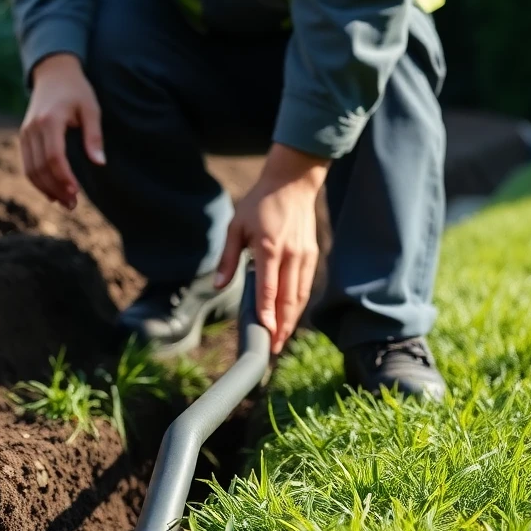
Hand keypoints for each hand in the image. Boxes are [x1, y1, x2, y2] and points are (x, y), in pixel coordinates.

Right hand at [19, 54, 106, 208]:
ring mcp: (25, 133)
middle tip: (73, 205)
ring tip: (65, 202)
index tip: (76, 192)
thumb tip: (99, 163)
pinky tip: (53, 192)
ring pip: (30, 170)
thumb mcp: (91, 108)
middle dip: (56, 189)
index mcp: (50, 120)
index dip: (64, 177)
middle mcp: (33, 128)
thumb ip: (94, 136)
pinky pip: (27, 165)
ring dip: (46, 189)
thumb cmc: (76, 91)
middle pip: (40, 168)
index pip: (53, 156)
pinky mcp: (23, 137)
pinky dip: (38, 181)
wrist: (53, 73)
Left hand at [215, 144, 328, 352]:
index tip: (266, 333)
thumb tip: (219, 285)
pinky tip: (292, 317)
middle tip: (274, 348)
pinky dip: (299, 304)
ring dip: (292, 320)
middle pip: (288, 299)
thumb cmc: (259, 204)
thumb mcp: (236, 227)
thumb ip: (228, 259)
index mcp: (269, 248)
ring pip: (300, 296)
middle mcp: (290, 255)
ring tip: (282, 339)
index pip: (268, 289)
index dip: (267, 313)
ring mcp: (304, 256)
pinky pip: (306, 286)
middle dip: (282, 327)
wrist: (292, 183)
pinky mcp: (312, 255)